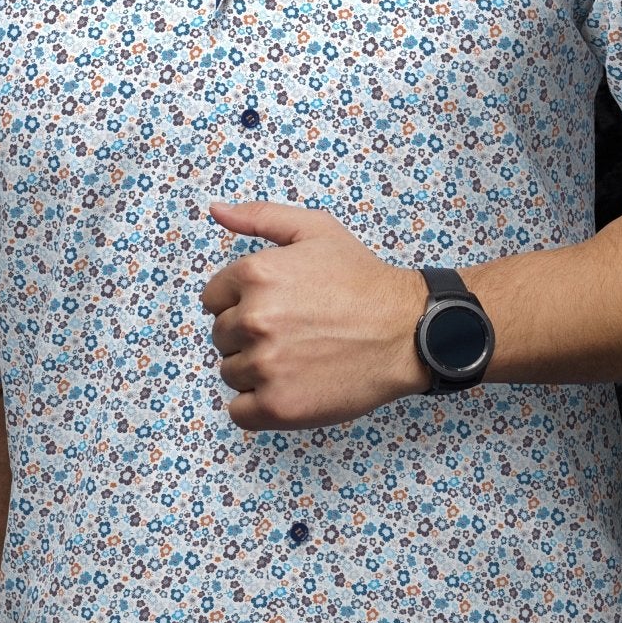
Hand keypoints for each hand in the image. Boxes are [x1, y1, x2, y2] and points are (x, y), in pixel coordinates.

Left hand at [201, 200, 430, 430]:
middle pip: (221, 337)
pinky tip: (290, 388)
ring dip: (255, 371)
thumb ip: (260, 217)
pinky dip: (258, 405)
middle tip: (293, 333)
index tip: (275, 307)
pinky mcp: (277, 406)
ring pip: (230, 373)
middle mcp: (253, 319)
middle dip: (249, 336)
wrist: (408, 331)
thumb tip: (216, 210)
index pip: (213, 299)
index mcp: (255, 274)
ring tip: (298, 359)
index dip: (241, 302)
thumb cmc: (363, 281)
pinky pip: (240, 412)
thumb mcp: (315, 231)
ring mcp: (264, 366)